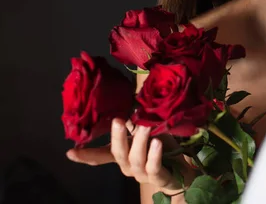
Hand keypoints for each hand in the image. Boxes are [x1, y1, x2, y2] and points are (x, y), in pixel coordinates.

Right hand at [66, 119, 192, 194]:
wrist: (183, 169)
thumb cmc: (162, 148)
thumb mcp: (148, 131)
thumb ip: (135, 120)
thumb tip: (129, 99)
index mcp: (123, 155)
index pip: (100, 156)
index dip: (86, 155)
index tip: (70, 152)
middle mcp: (128, 166)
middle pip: (118, 154)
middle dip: (117, 137)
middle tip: (118, 120)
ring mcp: (142, 174)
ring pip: (136, 158)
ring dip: (140, 141)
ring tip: (145, 126)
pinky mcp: (158, 178)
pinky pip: (153, 168)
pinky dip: (154, 155)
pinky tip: (157, 143)